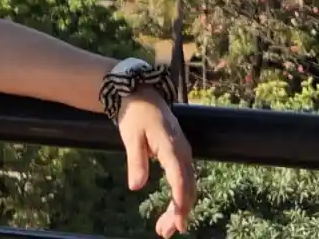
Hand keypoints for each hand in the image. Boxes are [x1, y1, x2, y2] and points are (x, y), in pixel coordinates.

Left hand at [118, 88, 195, 236]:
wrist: (142, 93)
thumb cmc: (135, 113)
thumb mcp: (130, 135)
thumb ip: (136, 160)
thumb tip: (135, 187)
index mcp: (170, 146)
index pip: (180, 178)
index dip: (180, 201)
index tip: (179, 221)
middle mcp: (182, 151)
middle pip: (187, 187)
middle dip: (179, 212)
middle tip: (165, 232)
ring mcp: (184, 153)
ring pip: (188, 186)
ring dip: (180, 208)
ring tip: (165, 229)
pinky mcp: (180, 155)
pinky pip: (185, 180)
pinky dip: (180, 198)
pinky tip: (172, 211)